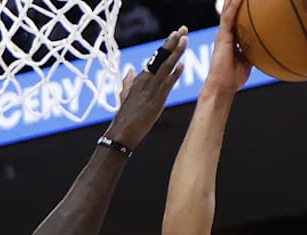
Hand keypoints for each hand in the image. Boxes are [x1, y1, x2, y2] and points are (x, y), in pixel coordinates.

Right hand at [106, 27, 188, 148]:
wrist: (122, 132)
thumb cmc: (124, 116)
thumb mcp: (124, 95)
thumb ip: (128, 81)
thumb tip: (130, 69)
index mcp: (139, 79)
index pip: (155, 58)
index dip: (166, 46)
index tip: (175, 34)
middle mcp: (145, 81)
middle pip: (161, 58)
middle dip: (172, 43)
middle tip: (183, 29)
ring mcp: (151, 90)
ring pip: (165, 67)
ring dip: (176, 53)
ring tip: (185, 40)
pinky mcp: (156, 100)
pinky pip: (167, 84)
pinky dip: (174, 74)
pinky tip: (182, 65)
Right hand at [203, 0, 251, 96]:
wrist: (223, 86)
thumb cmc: (234, 77)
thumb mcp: (249, 60)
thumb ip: (255, 50)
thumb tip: (269, 46)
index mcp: (232, 37)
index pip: (238, 17)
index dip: (243, 6)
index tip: (253, 0)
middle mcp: (226, 33)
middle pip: (232, 10)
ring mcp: (223, 33)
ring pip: (229, 10)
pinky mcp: (222, 37)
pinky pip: (228, 18)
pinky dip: (234, 6)